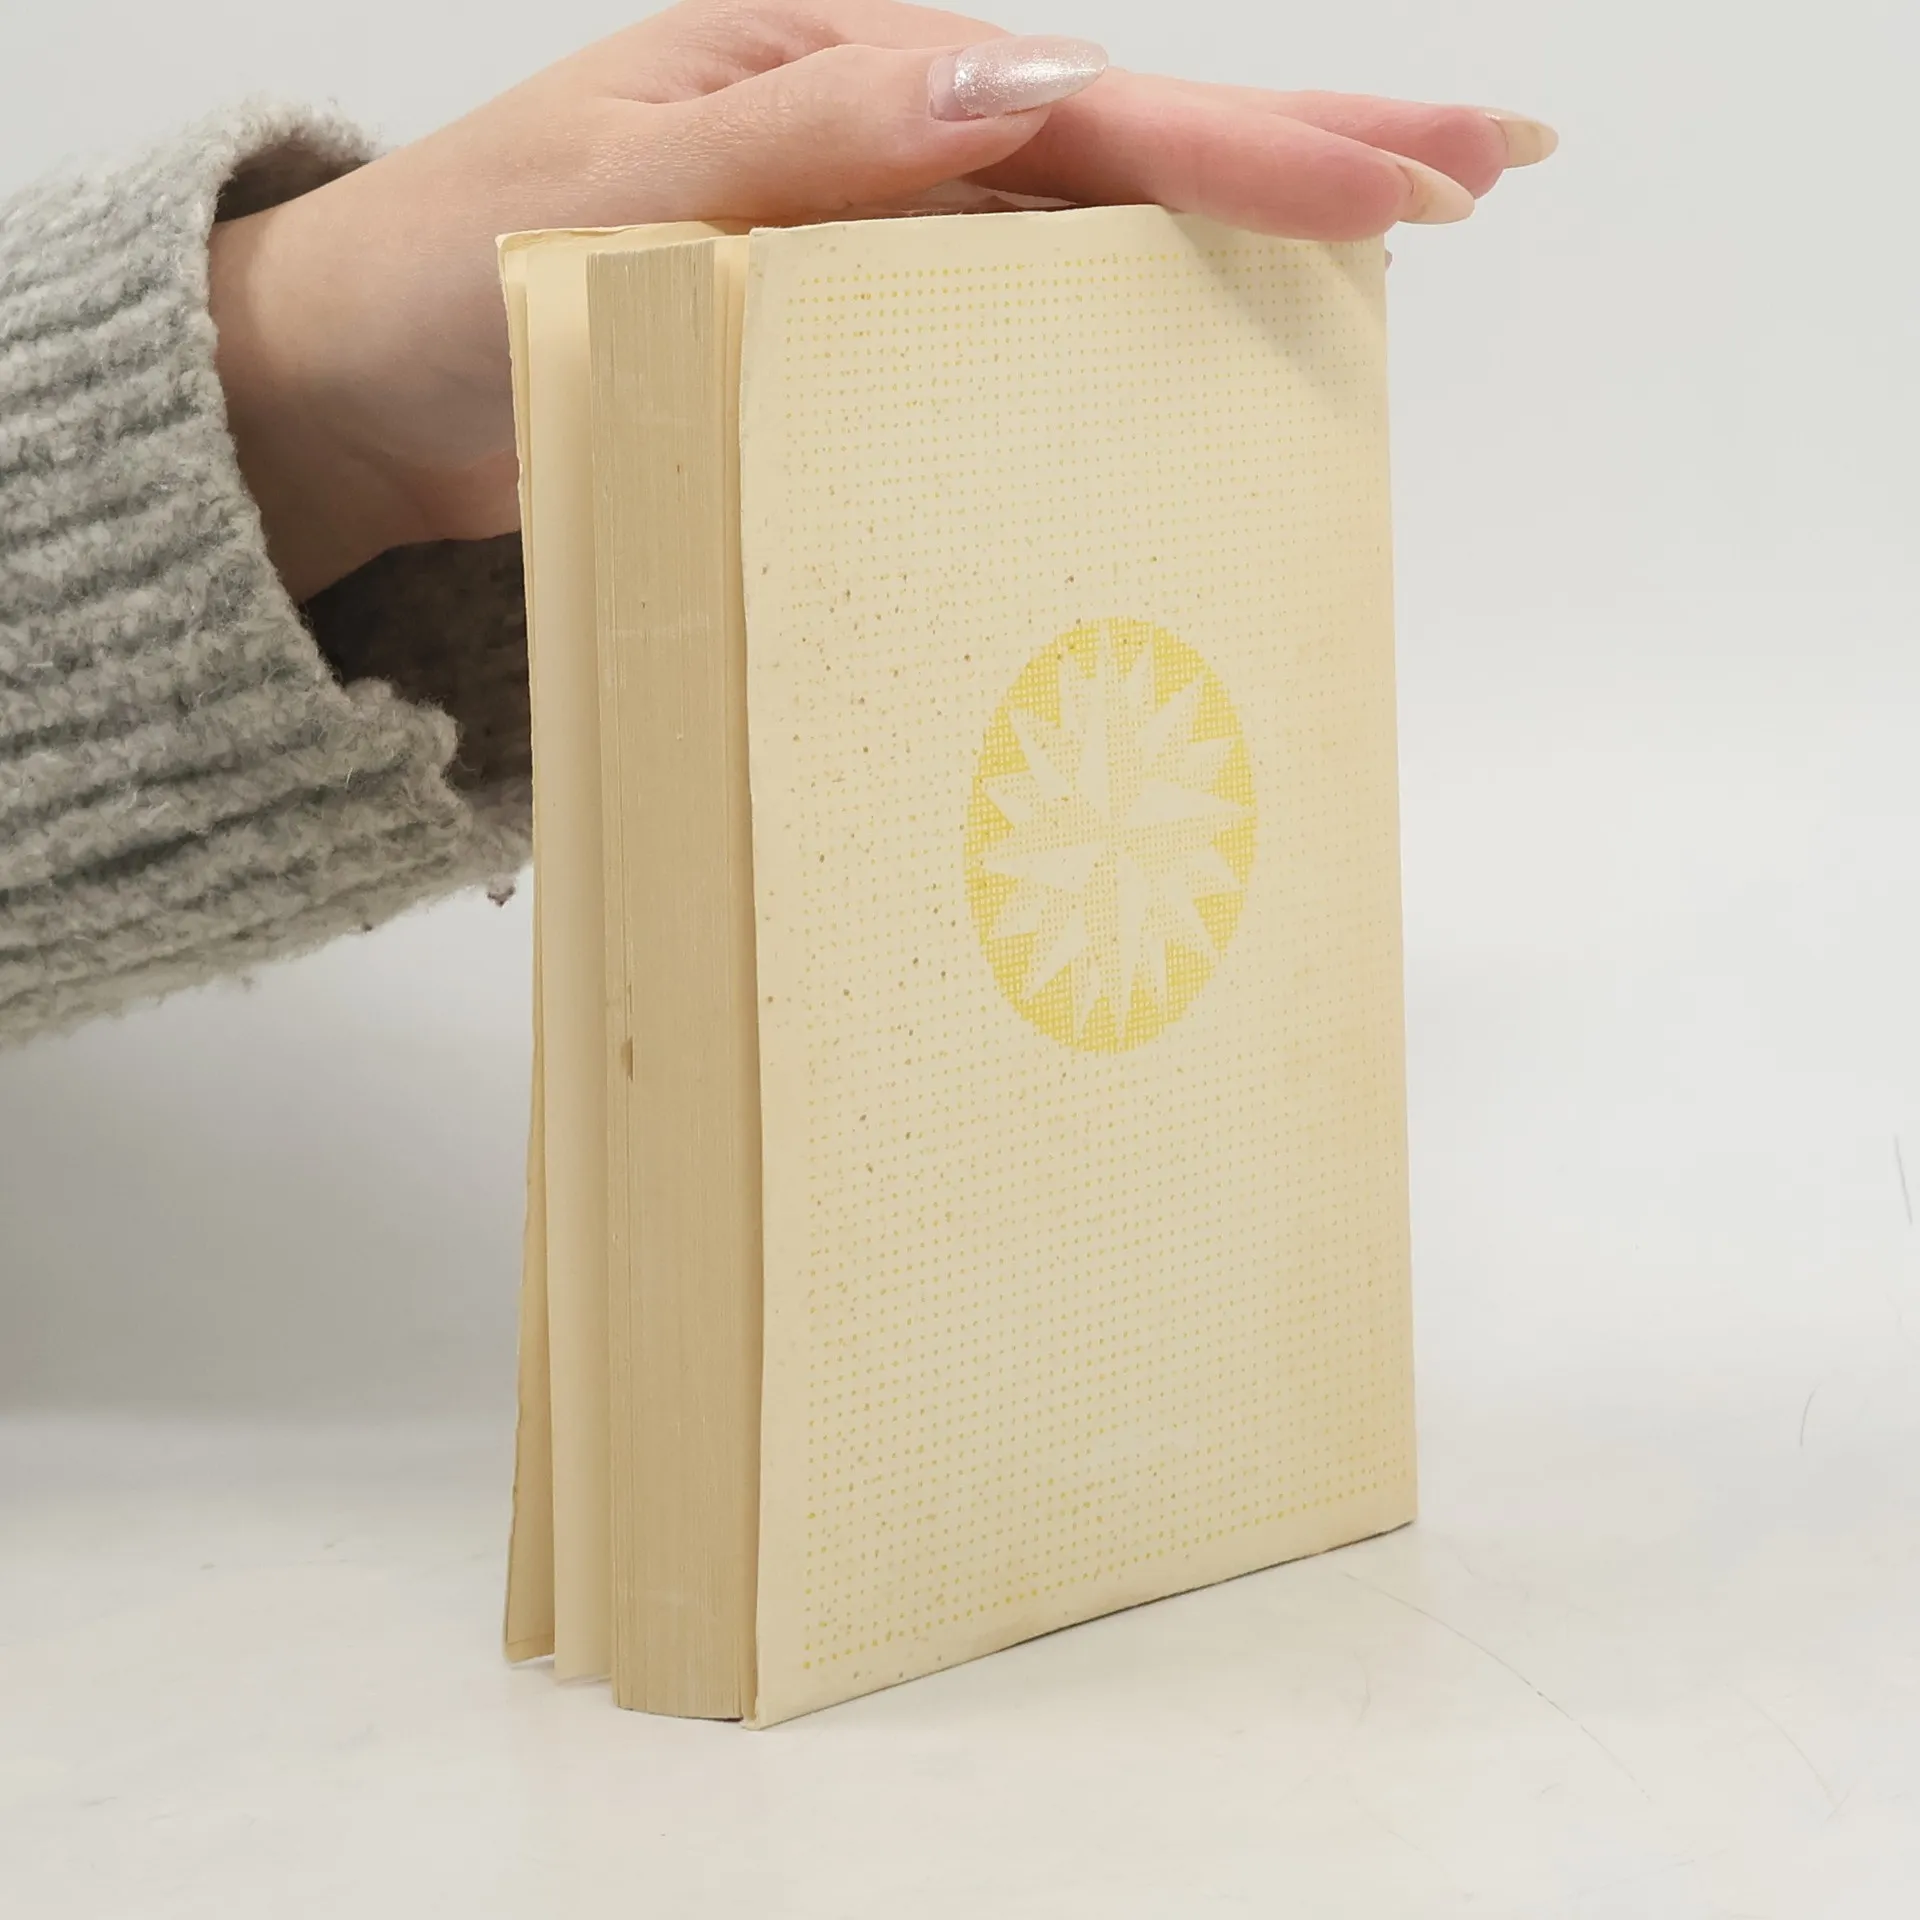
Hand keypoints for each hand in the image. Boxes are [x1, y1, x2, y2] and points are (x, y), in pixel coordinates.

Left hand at [208, 0, 1555, 602]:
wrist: (365, 388)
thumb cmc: (449, 274)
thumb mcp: (613, 185)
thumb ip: (811, 139)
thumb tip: (1016, 90)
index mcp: (837, 81)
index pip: (1085, 106)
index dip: (1260, 139)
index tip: (1419, 163)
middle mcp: (877, 148)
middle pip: (1129, 150)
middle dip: (1307, 153)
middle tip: (1488, 164)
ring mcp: (873, 245)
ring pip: (1092, 240)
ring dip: (1240, 244)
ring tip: (1396, 240)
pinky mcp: (850, 338)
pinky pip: (1009, 337)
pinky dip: (1115, 344)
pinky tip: (1201, 358)